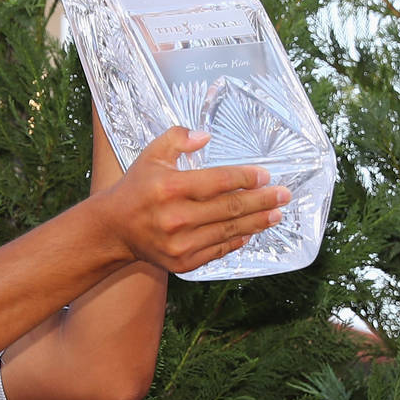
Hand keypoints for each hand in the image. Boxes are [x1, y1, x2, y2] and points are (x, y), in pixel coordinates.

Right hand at [98, 126, 289, 272]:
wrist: (115, 229)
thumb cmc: (137, 188)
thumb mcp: (152, 155)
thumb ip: (177, 138)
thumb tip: (206, 136)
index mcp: (170, 188)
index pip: (219, 181)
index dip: (246, 178)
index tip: (265, 175)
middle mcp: (176, 218)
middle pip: (230, 208)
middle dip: (262, 200)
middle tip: (284, 195)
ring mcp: (180, 244)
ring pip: (229, 231)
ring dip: (257, 222)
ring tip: (276, 213)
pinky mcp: (183, 262)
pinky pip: (219, 250)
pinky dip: (237, 240)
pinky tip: (252, 231)